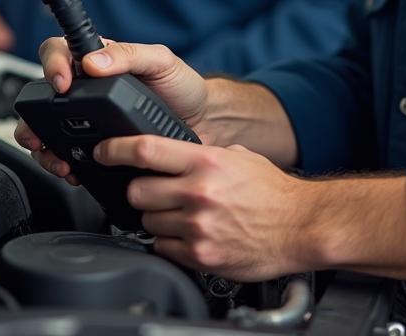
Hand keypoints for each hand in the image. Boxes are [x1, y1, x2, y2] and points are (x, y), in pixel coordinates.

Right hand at [14, 38, 210, 182]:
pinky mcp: (95, 148)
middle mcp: (87, 90)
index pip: (59, 52)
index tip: (62, 83)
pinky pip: (67, 156)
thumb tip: (94, 60)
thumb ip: (129, 54)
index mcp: (99, 61)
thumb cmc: (182, 86)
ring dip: (43, 147)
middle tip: (40, 133)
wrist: (202, 123)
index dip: (51, 65)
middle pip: (42, 98)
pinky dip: (62, 166)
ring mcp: (88, 121)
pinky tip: (72, 171)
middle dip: (33, 118)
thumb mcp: (161, 61)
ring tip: (57, 159)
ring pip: (47, 131)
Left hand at [104, 134, 309, 279]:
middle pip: (137, 190)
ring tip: (180, 215)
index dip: (116, 149)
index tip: (104, 151)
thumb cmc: (274, 192)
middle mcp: (198, 192)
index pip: (146, 150)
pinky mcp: (200, 255)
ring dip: (156, 217)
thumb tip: (179, 154)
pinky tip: (188, 235)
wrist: (301, 226)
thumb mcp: (240, 157)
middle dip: (139, 190)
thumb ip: (206, 154)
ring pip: (147, 220)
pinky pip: (163, 247)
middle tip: (152, 191)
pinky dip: (169, 242)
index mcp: (206, 161)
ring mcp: (197, 226)